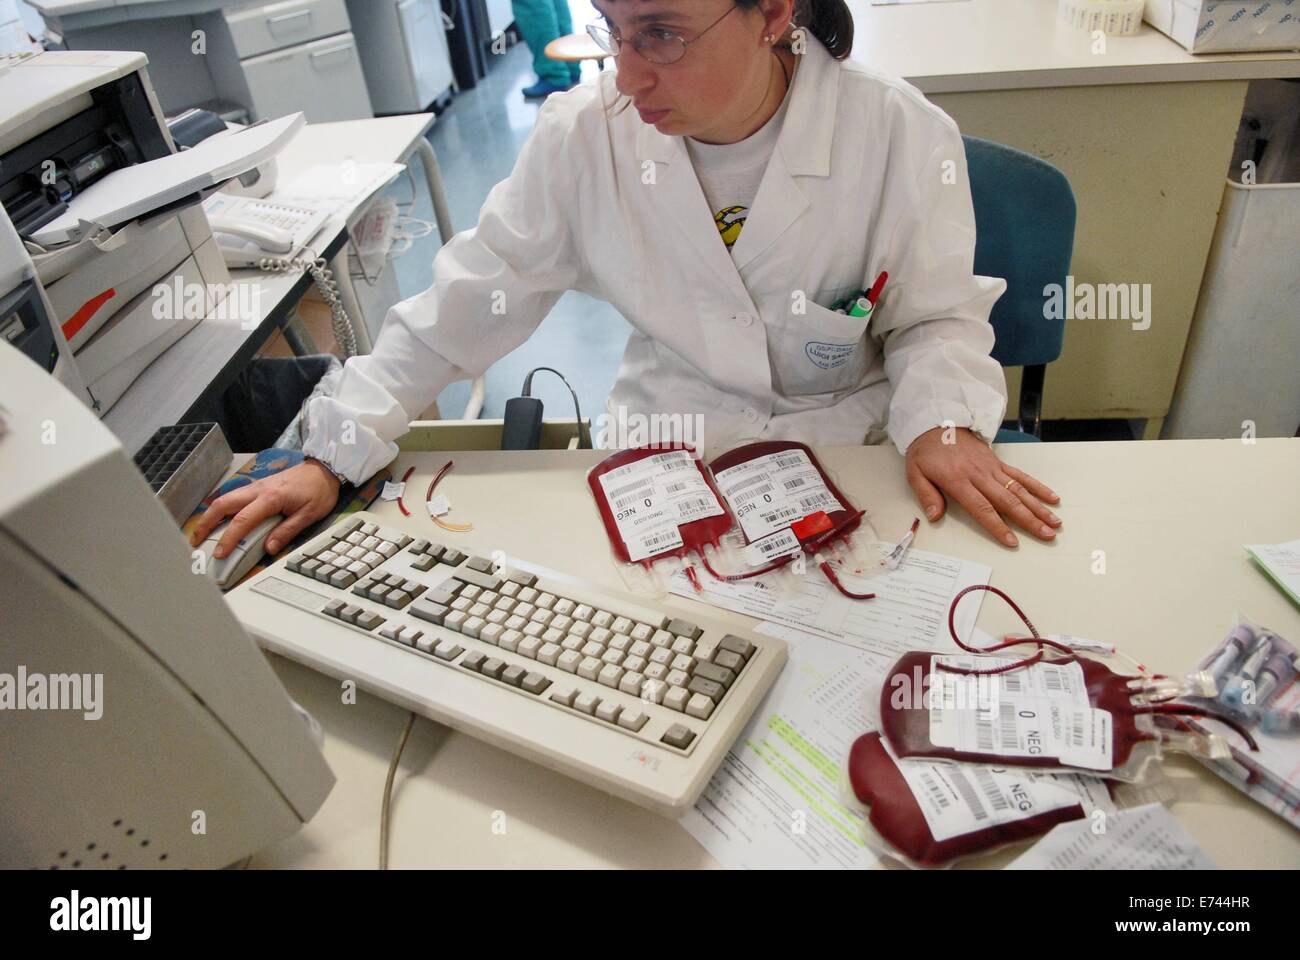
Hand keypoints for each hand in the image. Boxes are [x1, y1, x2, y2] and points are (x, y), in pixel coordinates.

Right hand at [188, 460, 341, 559]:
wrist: (324, 469)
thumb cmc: (319, 490)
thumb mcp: (309, 515)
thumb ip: (287, 531)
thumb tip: (269, 548)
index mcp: (271, 498)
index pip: (242, 520)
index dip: (228, 539)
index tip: (219, 554)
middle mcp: (258, 490)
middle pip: (223, 504)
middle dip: (205, 523)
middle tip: (195, 542)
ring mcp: (256, 486)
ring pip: (225, 499)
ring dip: (210, 516)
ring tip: (200, 534)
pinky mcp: (258, 487)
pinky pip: (234, 497)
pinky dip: (221, 509)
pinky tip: (218, 521)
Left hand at [905, 426, 1060, 547]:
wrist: (936, 423)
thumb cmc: (926, 451)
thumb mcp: (915, 473)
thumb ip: (926, 495)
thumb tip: (934, 516)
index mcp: (958, 480)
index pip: (982, 508)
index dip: (998, 526)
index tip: (1012, 541)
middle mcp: (979, 474)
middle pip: (1008, 501)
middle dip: (1029, 520)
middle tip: (1047, 535)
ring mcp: (991, 468)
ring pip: (1019, 489)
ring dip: (1038, 506)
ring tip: (1055, 522)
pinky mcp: (997, 462)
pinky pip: (1020, 475)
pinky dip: (1037, 486)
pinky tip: (1052, 497)